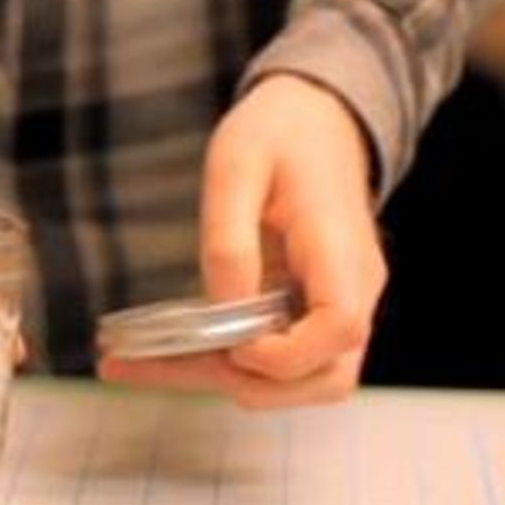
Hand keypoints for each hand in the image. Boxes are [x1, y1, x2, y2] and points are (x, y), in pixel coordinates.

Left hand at [99, 73, 387, 408]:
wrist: (318, 120)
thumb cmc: (280, 133)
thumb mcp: (236, 164)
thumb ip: (228, 238)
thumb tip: (222, 309)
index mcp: (341, 250)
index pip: (340, 329)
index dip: (286, 356)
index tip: (231, 345)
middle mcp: (354, 288)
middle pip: (328, 377)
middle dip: (249, 385)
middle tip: (165, 364)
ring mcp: (338, 303)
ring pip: (306, 381)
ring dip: (235, 384)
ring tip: (151, 365)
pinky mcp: (314, 311)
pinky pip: (285, 360)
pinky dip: (232, 368)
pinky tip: (169, 356)